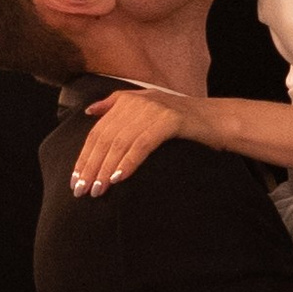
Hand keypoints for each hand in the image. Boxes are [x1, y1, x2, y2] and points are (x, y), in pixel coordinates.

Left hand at [69, 85, 205, 193]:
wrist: (217, 120)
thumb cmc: (182, 121)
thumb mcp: (147, 108)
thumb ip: (117, 105)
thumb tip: (90, 112)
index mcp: (127, 100)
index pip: (98, 132)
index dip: (84, 157)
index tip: (75, 180)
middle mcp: (137, 102)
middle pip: (105, 138)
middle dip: (91, 167)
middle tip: (82, 191)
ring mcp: (154, 109)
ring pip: (120, 143)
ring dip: (106, 169)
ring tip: (98, 190)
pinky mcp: (170, 120)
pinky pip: (142, 144)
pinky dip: (128, 162)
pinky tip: (118, 178)